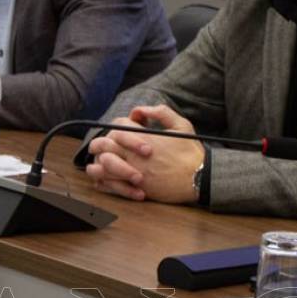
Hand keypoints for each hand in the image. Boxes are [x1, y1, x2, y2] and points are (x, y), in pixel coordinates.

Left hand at [85, 104, 202, 203]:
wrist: (199, 178)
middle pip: (103, 144)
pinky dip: (102, 182)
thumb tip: (140, 110)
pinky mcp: (135, 188)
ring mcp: (132, 172)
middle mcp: (134, 154)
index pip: (118, 126)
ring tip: (99, 164)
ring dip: (97, 163)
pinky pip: (109, 185)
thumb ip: (161, 112)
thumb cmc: (190, 152)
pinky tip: (102, 180)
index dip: (119, 125)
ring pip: (102, 165)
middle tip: (102, 145)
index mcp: (143, 137)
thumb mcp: (181, 124)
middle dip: (100, 143)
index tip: (125, 130)